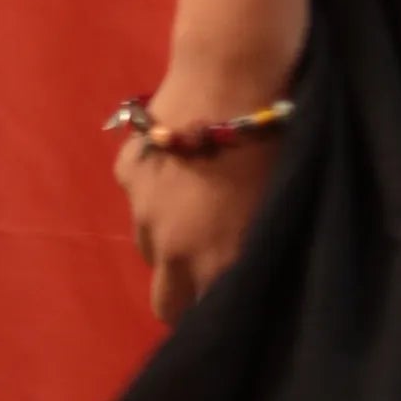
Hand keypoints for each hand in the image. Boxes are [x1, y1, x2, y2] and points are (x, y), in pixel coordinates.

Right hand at [111, 104, 284, 327]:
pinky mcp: (126, 171)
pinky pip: (138, 197)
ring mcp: (141, 210)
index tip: (226, 309)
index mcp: (214, 262)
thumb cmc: (274, 147)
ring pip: (149, 247)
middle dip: (183, 295)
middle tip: (206, 268)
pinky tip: (180, 163)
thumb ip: (253, 255)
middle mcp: (171, 248)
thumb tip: (250, 279)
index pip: (201, 322)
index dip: (213, 317)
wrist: (231, 78)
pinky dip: (154, 190)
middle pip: (164, 301)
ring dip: (169, 239)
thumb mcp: (274, 212)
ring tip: (196, 203)